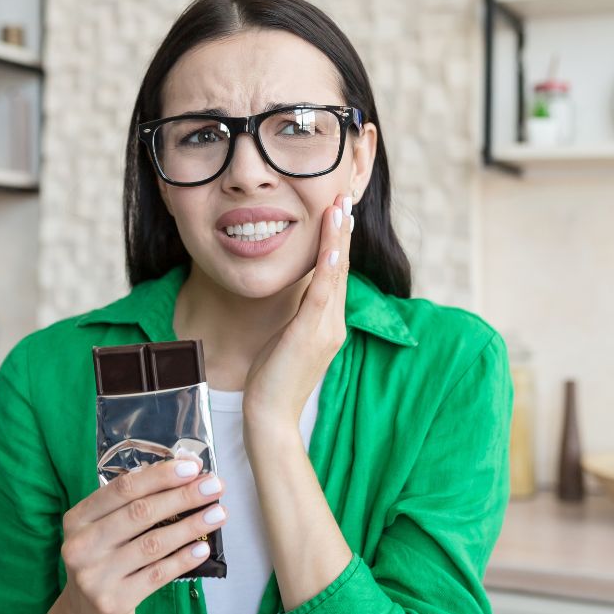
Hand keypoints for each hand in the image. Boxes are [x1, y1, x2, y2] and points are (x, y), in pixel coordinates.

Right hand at [57, 456, 226, 613]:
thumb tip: (184, 473)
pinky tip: (203, 548)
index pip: (122, 488)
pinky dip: (183, 559)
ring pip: (153, 543)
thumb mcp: (104, 529)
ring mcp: (95, 576)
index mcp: (78, 518)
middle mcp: (81, 545)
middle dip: (182, 496)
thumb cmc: (103, 560)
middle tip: (214, 486)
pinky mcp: (113, 601)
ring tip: (218, 514)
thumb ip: (133, 504)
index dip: (160, 476)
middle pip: (140, 512)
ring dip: (191, 526)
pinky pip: (157, 574)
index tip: (191, 467)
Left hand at [243, 193, 353, 434]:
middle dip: (342, 230)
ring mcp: (326, 329)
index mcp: (328, 323)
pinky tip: (331, 247)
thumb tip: (297, 290)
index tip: (338, 211)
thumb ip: (297, 315)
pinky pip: (321, 295)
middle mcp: (333, 323)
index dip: (338, 240)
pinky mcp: (311, 335)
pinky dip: (327, 268)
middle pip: (340, 267)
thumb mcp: (287, 339)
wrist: (270, 417)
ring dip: (337, 239)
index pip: (335, 273)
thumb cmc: (271, 379)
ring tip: (339, 207)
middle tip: (344, 195)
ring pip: (335, 275)